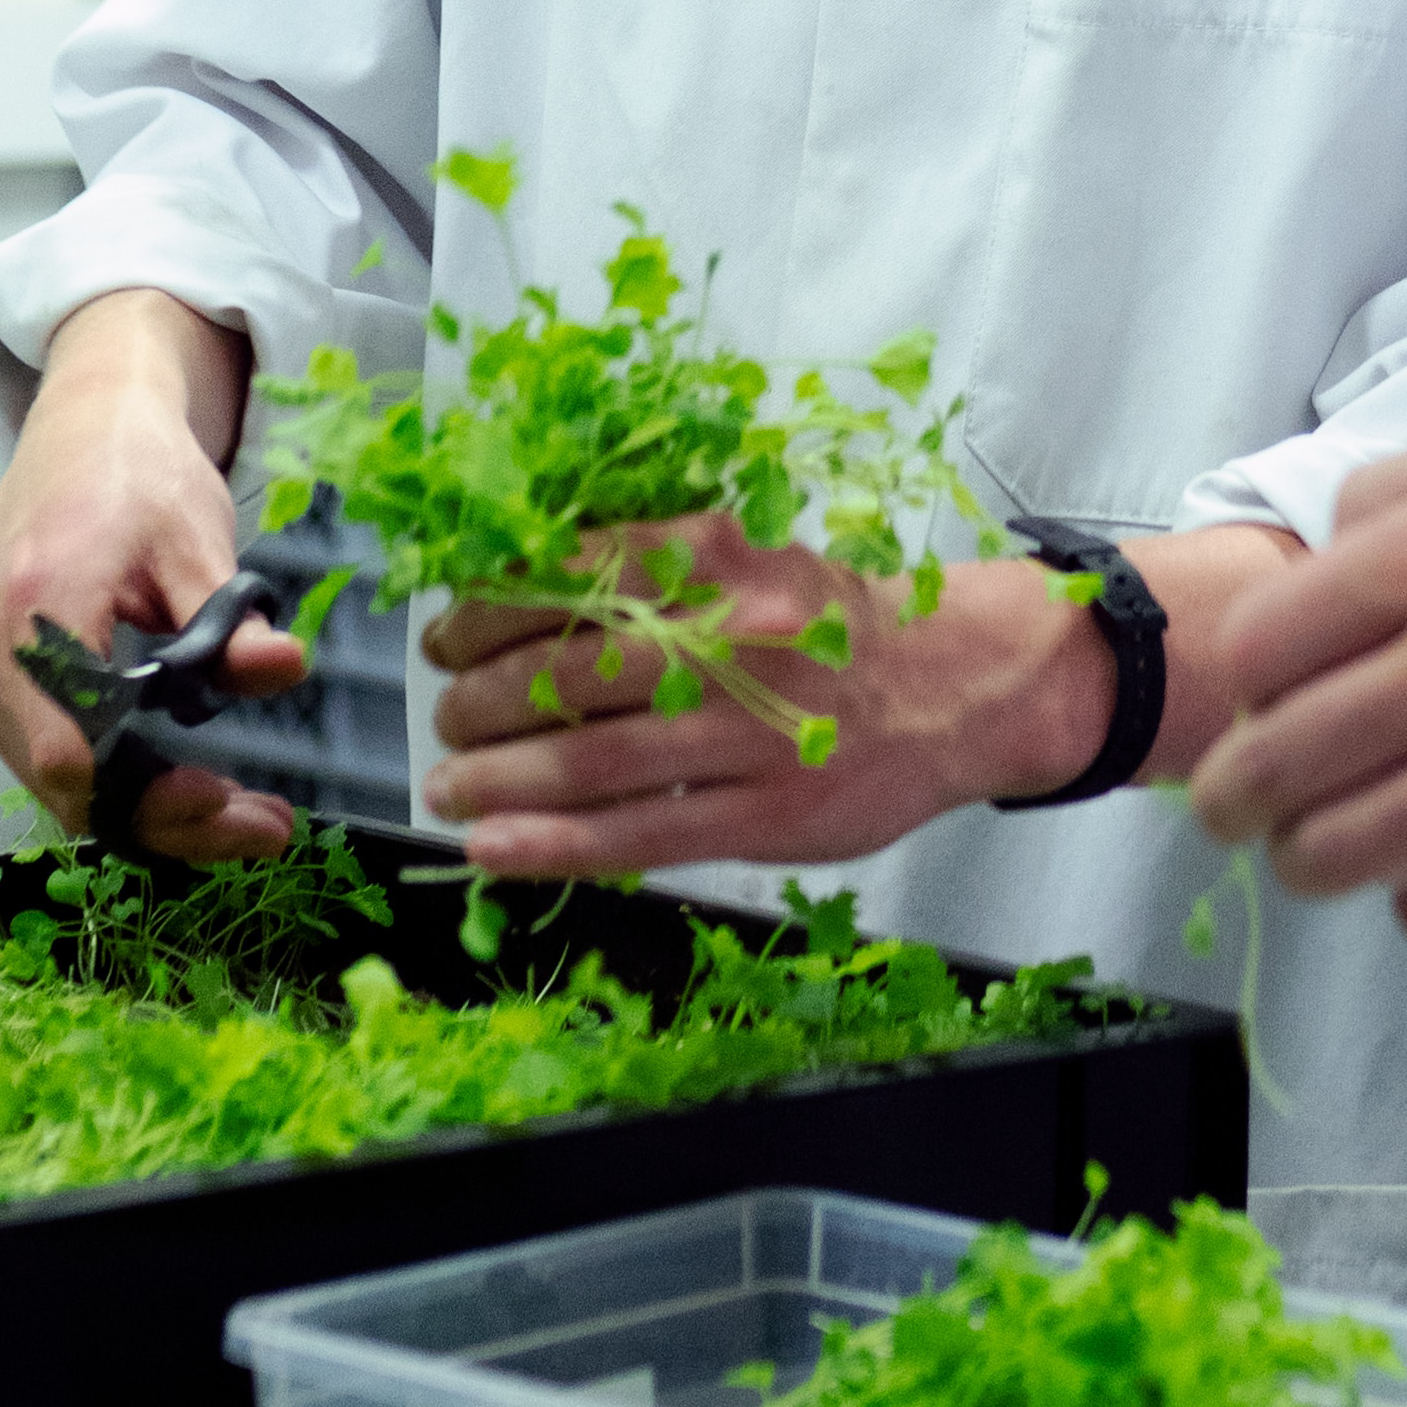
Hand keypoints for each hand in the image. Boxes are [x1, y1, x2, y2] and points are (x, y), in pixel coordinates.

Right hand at [0, 289, 310, 864]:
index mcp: (35, 608)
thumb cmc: (137, 472)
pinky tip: (185, 783)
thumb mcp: (196, 537)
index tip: (232, 806)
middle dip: (165, 819)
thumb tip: (283, 668)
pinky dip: (116, 780)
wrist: (85, 427)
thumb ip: (229, 619)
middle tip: (261, 830)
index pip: (74, 748)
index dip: (149, 798)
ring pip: (56, 780)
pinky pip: (49, 753)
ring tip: (242, 814)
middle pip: (66, 782)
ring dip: (145, 808)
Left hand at [425, 518, 1307, 880]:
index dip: (487, 609)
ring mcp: (752, 735)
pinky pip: (639, 836)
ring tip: (445, 785)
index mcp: (720, 557)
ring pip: (592, 762)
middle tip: (443, 713)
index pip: (570, 578)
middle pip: (568, 673)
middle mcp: (731, 638)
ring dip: (496, 778)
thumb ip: (655, 569)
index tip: (447, 633)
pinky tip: (490, 849)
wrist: (963, 682)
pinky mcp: (767, 816)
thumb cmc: (839, 620)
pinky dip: (551, 845)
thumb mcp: (754, 557)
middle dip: (480, 699)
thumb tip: (515, 586)